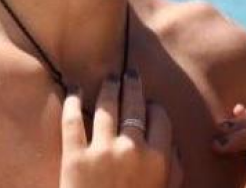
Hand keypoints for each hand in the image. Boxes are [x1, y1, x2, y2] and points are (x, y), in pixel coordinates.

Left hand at [59, 71, 183, 187]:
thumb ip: (175, 171)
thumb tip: (173, 148)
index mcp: (159, 158)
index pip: (159, 117)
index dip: (153, 107)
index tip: (149, 103)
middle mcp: (133, 148)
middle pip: (133, 105)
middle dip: (131, 85)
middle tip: (127, 73)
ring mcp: (102, 151)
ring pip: (105, 107)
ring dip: (106, 88)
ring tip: (106, 79)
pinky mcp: (74, 158)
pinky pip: (71, 122)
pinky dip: (71, 102)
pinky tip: (73, 91)